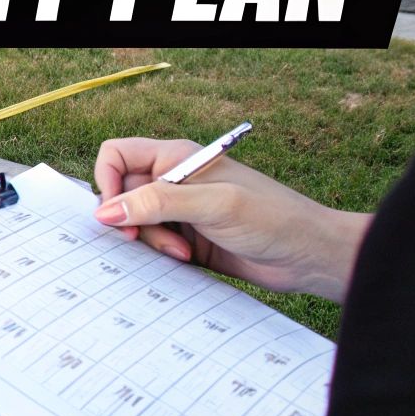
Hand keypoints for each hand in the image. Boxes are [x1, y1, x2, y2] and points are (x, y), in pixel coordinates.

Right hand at [93, 138, 369, 301]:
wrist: (309, 256)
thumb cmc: (272, 218)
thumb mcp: (213, 205)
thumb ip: (158, 203)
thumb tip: (105, 211)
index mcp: (176, 157)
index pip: (117, 155)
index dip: (107, 181)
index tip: (115, 213)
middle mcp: (174, 181)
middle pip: (122, 194)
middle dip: (130, 220)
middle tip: (144, 239)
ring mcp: (181, 212)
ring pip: (136, 223)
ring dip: (151, 241)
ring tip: (182, 253)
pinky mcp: (187, 240)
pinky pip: (153, 246)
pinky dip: (161, 255)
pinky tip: (188, 260)